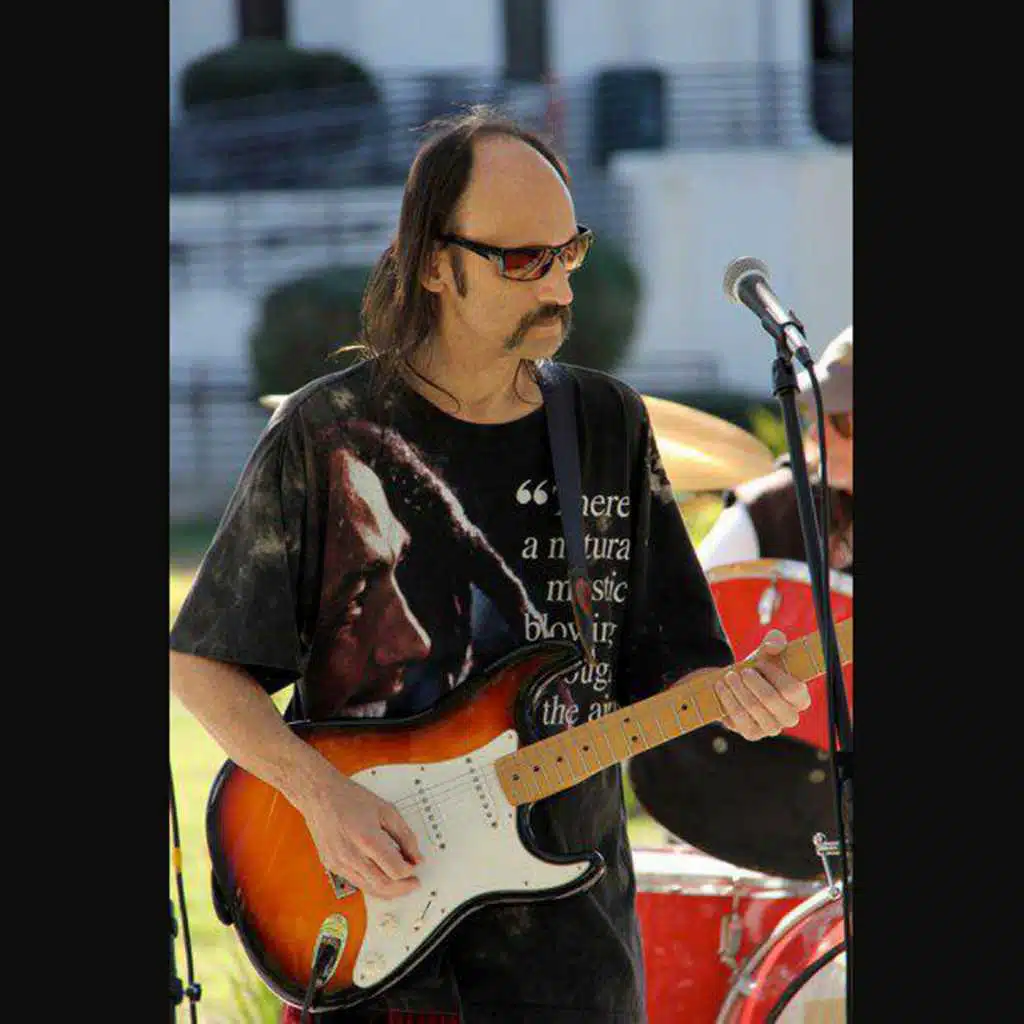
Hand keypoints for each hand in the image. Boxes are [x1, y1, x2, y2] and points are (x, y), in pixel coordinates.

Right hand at [296, 766, 423, 899]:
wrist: (320, 795)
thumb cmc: (350, 798)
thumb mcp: (386, 810)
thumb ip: (405, 835)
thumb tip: (416, 856)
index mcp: (367, 839)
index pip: (395, 870)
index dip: (409, 871)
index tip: (415, 865)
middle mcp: (351, 856)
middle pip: (383, 885)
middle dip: (402, 888)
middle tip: (413, 883)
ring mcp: (339, 864)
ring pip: (369, 889)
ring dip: (387, 891)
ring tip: (400, 883)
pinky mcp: (332, 866)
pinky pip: (356, 883)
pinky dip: (372, 884)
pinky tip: (380, 877)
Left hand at [714, 629, 811, 740]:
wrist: (737, 682)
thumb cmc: (759, 667)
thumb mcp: (767, 651)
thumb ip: (775, 641)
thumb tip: (773, 646)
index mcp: (800, 699)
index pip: (793, 690)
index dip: (774, 674)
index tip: (761, 662)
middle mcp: (789, 717)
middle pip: (771, 700)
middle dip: (753, 682)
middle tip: (743, 671)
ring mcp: (770, 728)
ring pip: (752, 708)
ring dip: (737, 689)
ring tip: (729, 676)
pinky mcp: (751, 734)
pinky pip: (738, 717)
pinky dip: (727, 699)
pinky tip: (721, 686)